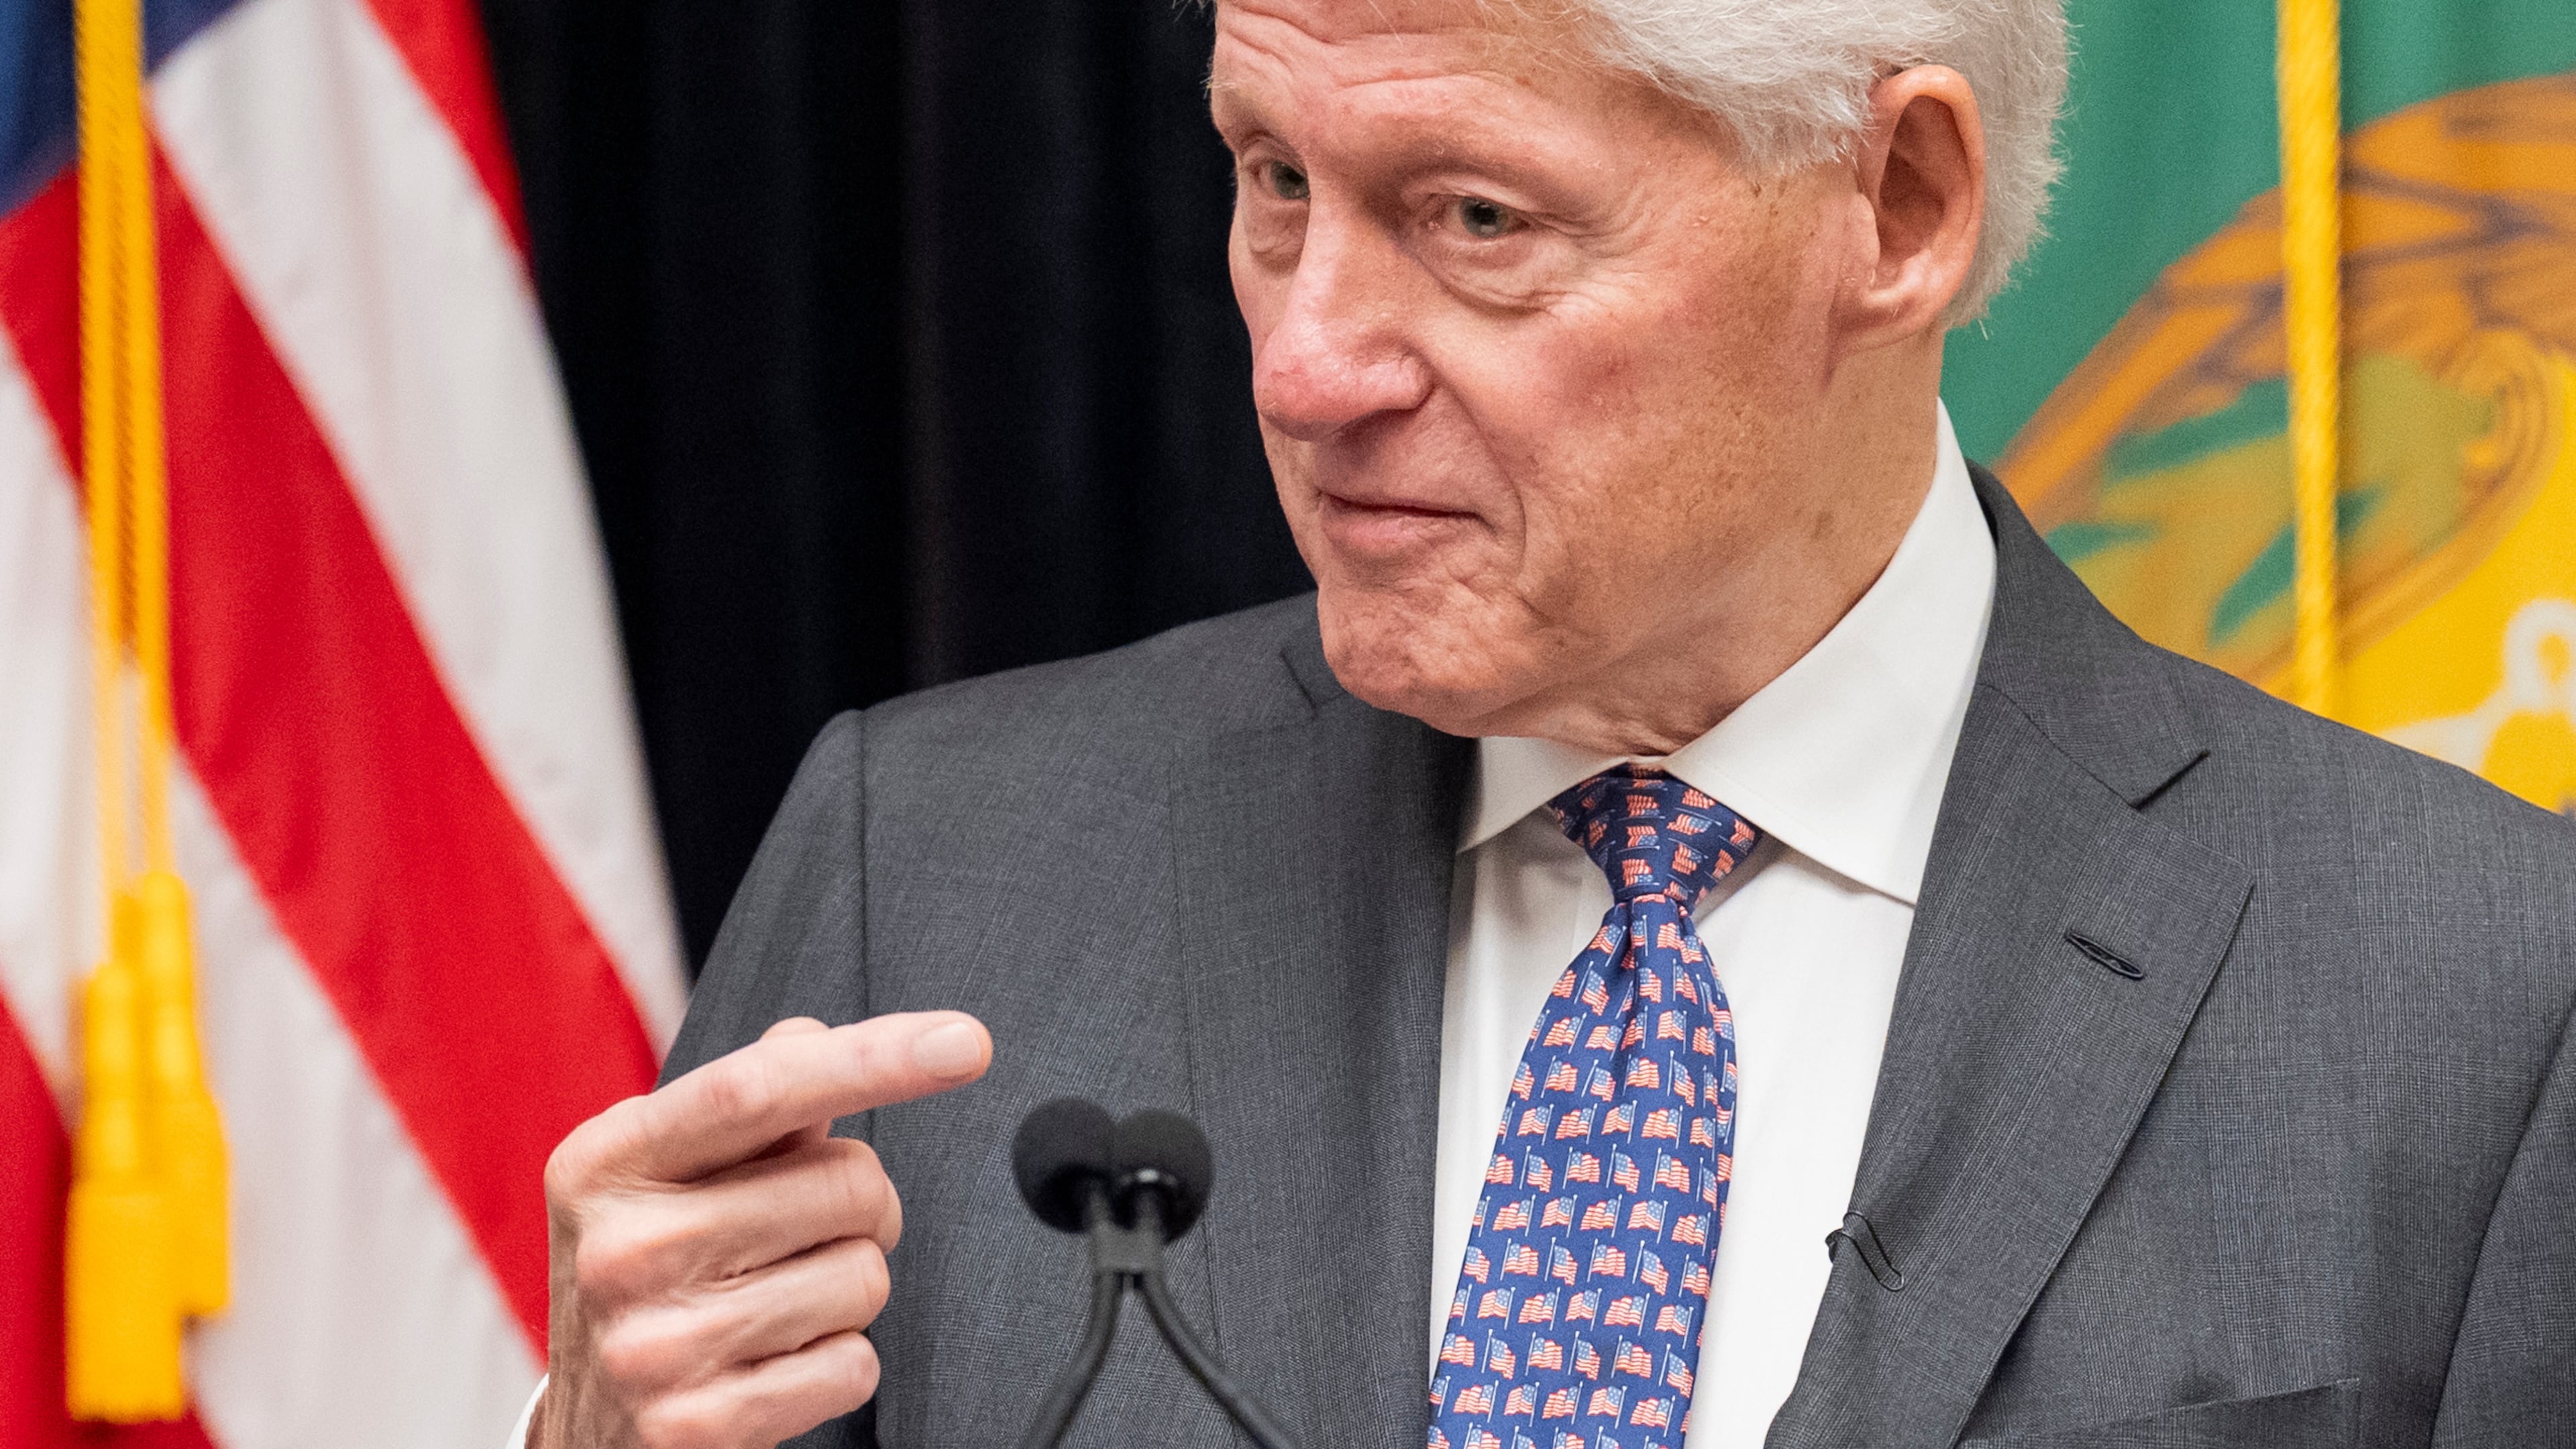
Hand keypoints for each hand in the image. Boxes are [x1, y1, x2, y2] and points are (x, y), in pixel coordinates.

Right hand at [530, 1011, 992, 1448]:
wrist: (586, 1431)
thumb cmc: (650, 1276)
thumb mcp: (666, 1176)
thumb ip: (749, 1102)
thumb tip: (812, 1036)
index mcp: (608, 1162)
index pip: (758, 1088)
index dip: (874, 1058)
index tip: (964, 1042)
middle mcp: (621, 1249)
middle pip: (848, 1184)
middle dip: (864, 1205)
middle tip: (806, 1233)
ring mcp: (654, 1345)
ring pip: (865, 1277)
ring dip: (848, 1288)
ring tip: (777, 1303)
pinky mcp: (696, 1427)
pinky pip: (853, 1367)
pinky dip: (838, 1364)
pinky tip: (773, 1364)